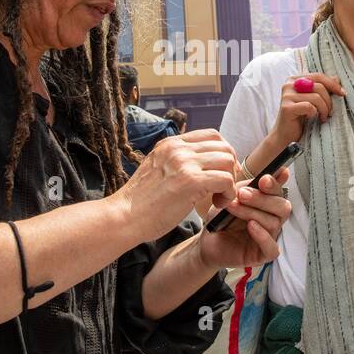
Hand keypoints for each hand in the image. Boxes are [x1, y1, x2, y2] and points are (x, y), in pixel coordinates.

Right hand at [114, 129, 238, 244]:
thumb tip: (200, 164)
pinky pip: (226, 179)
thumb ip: (176, 162)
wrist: (123, 217)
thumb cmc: (140, 203)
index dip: (223, 155)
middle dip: (230, 168)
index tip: (220, 174)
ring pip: (228, 161)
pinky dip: (228, 193)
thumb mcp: (157, 170)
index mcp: (170, 144)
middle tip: (223, 188)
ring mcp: (184, 163)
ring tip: (219, 198)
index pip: (212, 136)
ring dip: (230, 181)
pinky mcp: (190, 181)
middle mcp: (177, 148)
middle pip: (224, 146)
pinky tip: (217, 204)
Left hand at [198, 170, 290, 270]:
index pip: (280, 193)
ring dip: (253, 212)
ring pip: (274, 223)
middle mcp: (272, 220)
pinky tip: (250, 226)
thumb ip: (249, 186)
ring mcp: (269, 237)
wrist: (206, 240)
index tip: (264, 179)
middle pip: (282, 207)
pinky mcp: (263, 254)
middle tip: (242, 194)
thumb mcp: (232, 197)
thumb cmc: (221, 218)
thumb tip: (266, 174)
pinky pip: (272, 247)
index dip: (276, 184)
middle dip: (262, 198)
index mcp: (268, 205)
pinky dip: (262, 235)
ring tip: (234, 207)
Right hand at [269, 72, 345, 148]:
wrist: (285, 134)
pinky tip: (313, 118)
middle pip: (319, 86)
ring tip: (323, 117)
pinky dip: (315, 113)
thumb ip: (322, 88)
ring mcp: (287, 96)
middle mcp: (289, 85)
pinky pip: (309, 107)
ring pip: (316, 97)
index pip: (318, 76)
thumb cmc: (300, 117)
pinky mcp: (287, 107)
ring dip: (324, 109)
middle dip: (329, 100)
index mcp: (294, 79)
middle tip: (330, 112)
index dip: (332, 84)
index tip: (343, 93)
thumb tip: (337, 79)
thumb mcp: (313, 100)